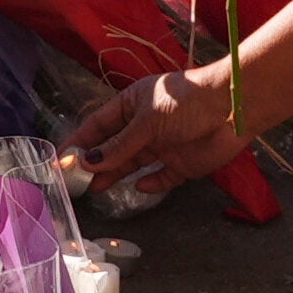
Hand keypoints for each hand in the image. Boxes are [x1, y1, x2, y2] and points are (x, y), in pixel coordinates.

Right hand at [73, 65, 258, 197]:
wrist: (233, 108)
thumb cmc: (186, 103)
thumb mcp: (146, 121)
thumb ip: (118, 145)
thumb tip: (88, 163)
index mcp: (132, 104)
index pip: (98, 125)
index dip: (79, 141)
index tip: (60, 159)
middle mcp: (145, 125)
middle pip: (113, 147)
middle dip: (95, 163)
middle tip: (75, 183)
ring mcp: (163, 145)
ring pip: (133, 163)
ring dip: (116, 175)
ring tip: (96, 190)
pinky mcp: (182, 163)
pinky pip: (162, 177)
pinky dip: (151, 183)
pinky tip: (138, 187)